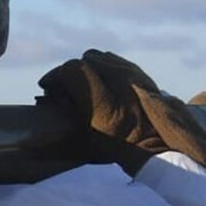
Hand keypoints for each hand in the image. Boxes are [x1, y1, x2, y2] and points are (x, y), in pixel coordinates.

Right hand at [39, 49, 205, 174]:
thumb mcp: (90, 137)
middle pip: (87, 59)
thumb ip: (73, 110)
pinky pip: (117, 60)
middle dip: (72, 71)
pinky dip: (104, 67)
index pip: (75, 69)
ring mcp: (135, 76)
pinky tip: (102, 82)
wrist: (157, 148)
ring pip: (102, 56)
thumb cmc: (119, 149)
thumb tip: (52, 94)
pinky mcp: (143, 74)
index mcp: (106, 105)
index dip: (56, 75)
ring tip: (83, 84)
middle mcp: (122, 85)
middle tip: (64, 88)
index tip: (48, 87)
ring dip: (89, 68)